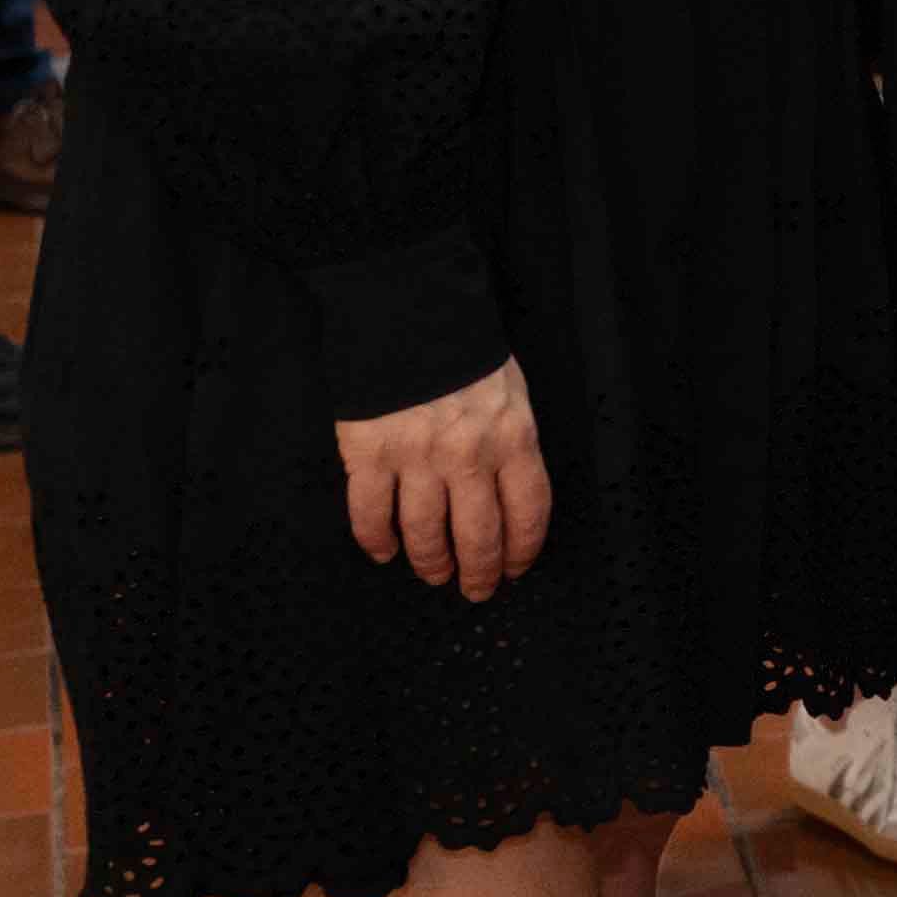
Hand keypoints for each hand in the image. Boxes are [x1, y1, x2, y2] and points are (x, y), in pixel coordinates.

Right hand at [336, 361, 551, 597]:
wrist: (407, 307)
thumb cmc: (464, 347)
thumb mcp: (511, 391)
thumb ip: (512, 442)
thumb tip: (508, 493)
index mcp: (513, 438)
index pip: (528, 512)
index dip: (523, 550)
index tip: (516, 569)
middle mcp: (467, 456)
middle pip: (478, 536)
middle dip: (480, 572)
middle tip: (476, 590)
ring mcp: (415, 458)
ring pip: (424, 533)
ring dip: (430, 563)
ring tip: (434, 574)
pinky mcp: (368, 454)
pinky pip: (370, 514)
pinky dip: (375, 540)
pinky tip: (383, 552)